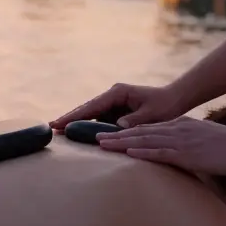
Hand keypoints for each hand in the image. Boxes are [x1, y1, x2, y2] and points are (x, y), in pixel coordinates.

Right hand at [50, 83, 185, 130]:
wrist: (175, 100)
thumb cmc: (165, 105)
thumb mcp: (153, 114)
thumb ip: (136, 120)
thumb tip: (118, 126)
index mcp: (118, 92)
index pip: (92, 106)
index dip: (75, 115)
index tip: (60, 122)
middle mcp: (112, 96)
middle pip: (86, 108)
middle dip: (69, 117)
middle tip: (50, 126)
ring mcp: (112, 103)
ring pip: (90, 114)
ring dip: (76, 122)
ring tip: (58, 130)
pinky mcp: (115, 111)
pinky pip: (98, 119)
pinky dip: (88, 126)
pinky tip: (76, 133)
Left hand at [96, 116, 225, 175]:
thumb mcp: (205, 142)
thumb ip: (188, 147)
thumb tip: (179, 156)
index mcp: (180, 126)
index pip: (147, 129)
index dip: (127, 132)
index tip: (110, 135)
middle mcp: (176, 129)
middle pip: (140, 132)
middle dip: (116, 135)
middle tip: (95, 137)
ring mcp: (181, 140)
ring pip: (145, 140)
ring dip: (121, 142)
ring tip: (101, 144)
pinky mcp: (188, 153)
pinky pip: (161, 152)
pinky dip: (143, 152)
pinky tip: (128, 153)